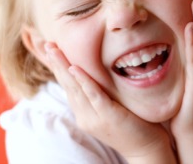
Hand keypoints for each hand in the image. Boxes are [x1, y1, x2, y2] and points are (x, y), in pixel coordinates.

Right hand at [45, 43, 176, 163]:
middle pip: (66, 84)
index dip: (58, 67)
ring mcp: (94, 117)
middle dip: (55, 63)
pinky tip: (74, 68)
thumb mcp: (113, 108)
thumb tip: (102, 74)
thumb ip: (104, 93)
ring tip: (53, 49)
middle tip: (46, 43)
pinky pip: (93, 95)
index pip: (67, 85)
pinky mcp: (107, 116)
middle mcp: (84, 115)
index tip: (49, 48)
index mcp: (84, 112)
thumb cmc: (135, 125)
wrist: (146, 150)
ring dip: (63, 66)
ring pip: (74, 87)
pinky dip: (83, 81)